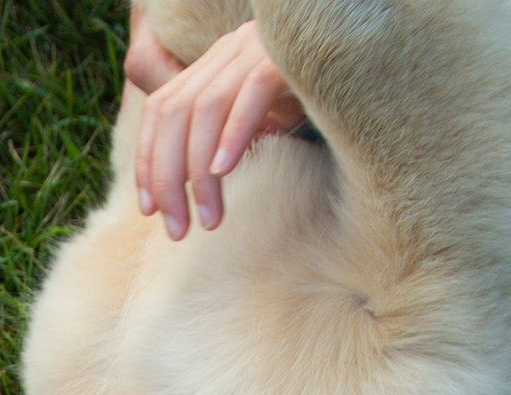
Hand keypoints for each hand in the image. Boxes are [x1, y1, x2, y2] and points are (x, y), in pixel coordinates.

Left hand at [127, 8, 306, 238]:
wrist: (363, 60)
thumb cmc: (313, 95)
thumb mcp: (261, 118)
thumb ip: (225, 136)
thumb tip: (193, 183)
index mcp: (215, 65)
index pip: (161, 109)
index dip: (148, 160)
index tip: (149, 209)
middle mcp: (229, 51)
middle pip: (175, 113)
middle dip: (167, 178)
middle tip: (177, 229)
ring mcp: (256, 49)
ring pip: (207, 109)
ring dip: (201, 172)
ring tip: (209, 219)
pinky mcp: (288, 56)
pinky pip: (253, 92)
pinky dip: (235, 134)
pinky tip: (226, 172)